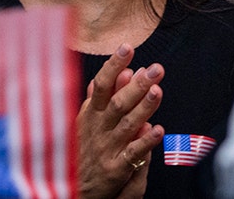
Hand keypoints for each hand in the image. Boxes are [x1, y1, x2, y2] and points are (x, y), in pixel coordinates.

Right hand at [78, 44, 163, 198]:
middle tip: (156, 69)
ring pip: (127, 125)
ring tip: (158, 91)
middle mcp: (97, 129)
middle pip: (117, 103)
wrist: (74, 189)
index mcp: (90, 115)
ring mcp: (106, 149)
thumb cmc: (85, 150)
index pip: (101, 85)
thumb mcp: (87, 119)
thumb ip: (104, 96)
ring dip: (143, 108)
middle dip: (137, 84)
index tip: (127, 48)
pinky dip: (145, 142)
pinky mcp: (115, 169)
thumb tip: (123, 71)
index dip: (114, 66)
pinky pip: (132, 154)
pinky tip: (158, 130)